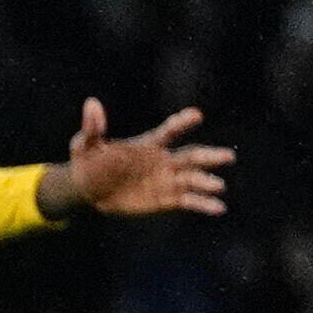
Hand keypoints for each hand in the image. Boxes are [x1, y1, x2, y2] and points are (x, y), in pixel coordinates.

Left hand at [38, 100, 231, 218]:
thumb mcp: (85, 145)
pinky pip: (188, 201)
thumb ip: (92, 127)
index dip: (181, 123)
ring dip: (206, 182)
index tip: (196, 115)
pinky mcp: (166, 199)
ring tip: (219, 187)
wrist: (89, 190)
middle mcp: (164, 160)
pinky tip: (218, 208)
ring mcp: (167, 180)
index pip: (169, 132)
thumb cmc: (89, 162)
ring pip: (193, 179)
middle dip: (209, 157)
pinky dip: (203, 204)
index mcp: (148, 144)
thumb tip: (91, 103)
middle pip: (191, 156)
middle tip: (228, 156)